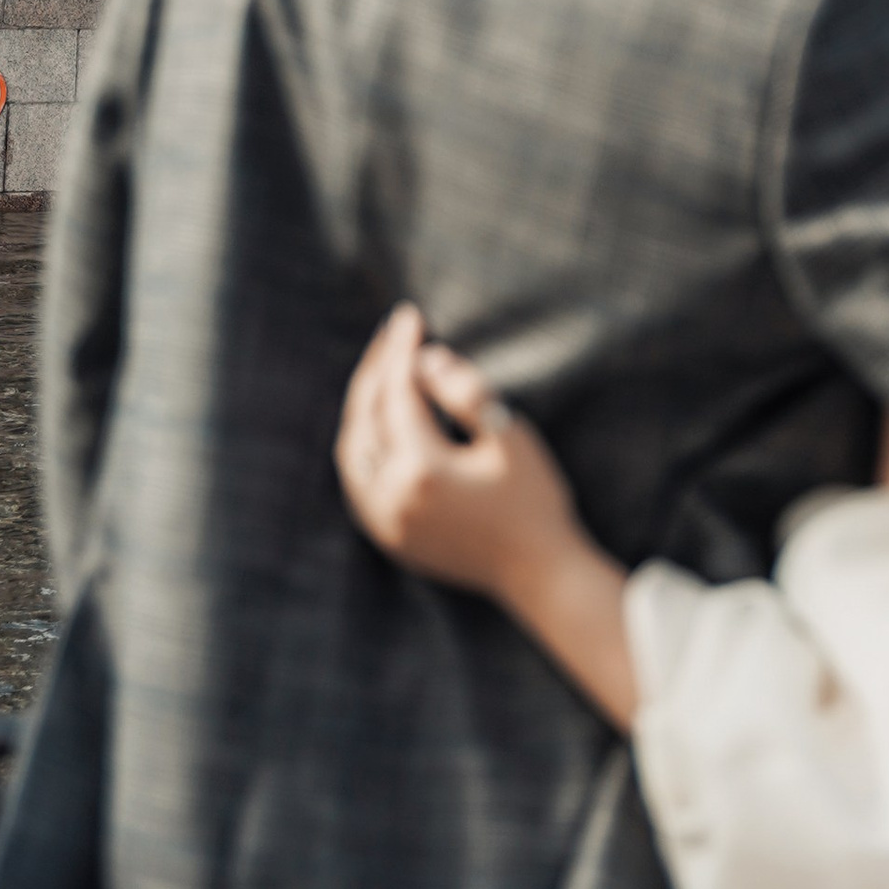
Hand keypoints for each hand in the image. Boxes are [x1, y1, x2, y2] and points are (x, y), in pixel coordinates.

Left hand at [335, 302, 579, 601]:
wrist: (537, 572)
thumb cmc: (534, 499)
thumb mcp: (511, 435)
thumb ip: (465, 392)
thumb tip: (425, 358)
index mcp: (422, 471)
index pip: (398, 394)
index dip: (401, 351)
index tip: (410, 316)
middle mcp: (391, 498)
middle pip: (364, 418)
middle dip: (376, 369)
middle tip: (393, 332)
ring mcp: (384, 522)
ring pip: (352, 451)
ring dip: (361, 405)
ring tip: (382, 368)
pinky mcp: (387, 537)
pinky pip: (356, 481)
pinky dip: (360, 442)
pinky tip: (375, 421)